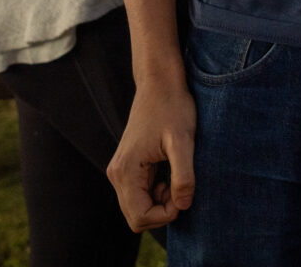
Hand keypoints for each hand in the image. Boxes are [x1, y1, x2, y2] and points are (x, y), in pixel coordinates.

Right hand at [105, 72, 196, 232]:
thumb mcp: (183, 141)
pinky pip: (139, 195)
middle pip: (136, 217)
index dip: (165, 214)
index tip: (184, 195)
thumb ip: (183, 175)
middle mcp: (116, 174)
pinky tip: (169, 176)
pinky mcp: (127, 167)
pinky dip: (156, 194)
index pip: (140, 216)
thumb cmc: (173, 107)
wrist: (160, 84)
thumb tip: (183, 206)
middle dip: (162, 211)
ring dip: (159, 203)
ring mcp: (120, 171)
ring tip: (176, 179)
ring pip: (137, 207)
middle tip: (182, 188)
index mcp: (125, 171)